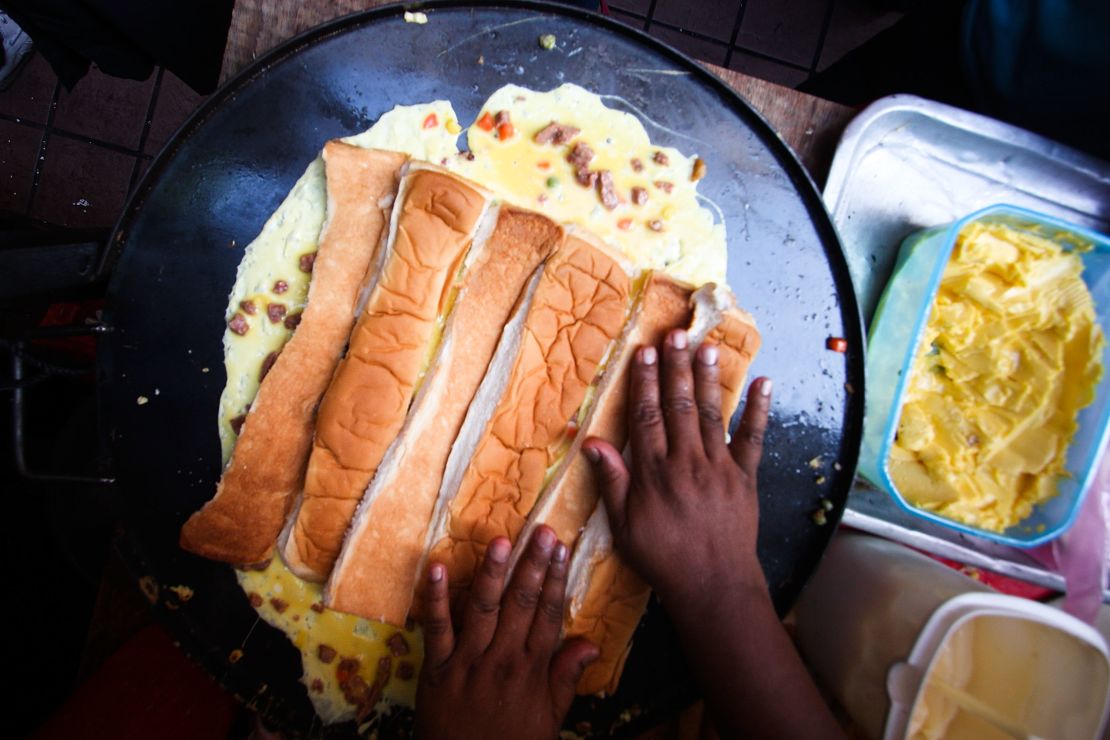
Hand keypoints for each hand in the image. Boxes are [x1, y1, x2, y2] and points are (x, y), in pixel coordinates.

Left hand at [415, 526, 598, 739]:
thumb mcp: (549, 720)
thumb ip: (565, 678)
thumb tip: (590, 644)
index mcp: (531, 670)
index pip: (547, 614)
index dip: (555, 579)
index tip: (561, 548)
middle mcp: (502, 660)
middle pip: (521, 604)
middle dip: (532, 565)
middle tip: (541, 531)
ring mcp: (468, 663)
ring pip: (482, 609)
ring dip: (491, 573)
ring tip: (501, 541)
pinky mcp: (436, 670)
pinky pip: (435, 629)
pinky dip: (435, 598)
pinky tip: (435, 567)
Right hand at [582, 328, 771, 608]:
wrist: (712, 585)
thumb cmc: (662, 558)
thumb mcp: (623, 525)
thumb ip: (612, 481)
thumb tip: (591, 443)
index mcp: (654, 472)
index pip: (646, 416)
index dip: (643, 382)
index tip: (643, 353)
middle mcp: (687, 462)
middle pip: (679, 405)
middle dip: (675, 368)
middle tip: (674, 335)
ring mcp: (720, 468)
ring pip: (713, 414)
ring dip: (709, 378)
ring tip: (706, 347)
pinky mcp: (746, 478)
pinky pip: (754, 439)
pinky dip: (760, 410)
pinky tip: (764, 383)